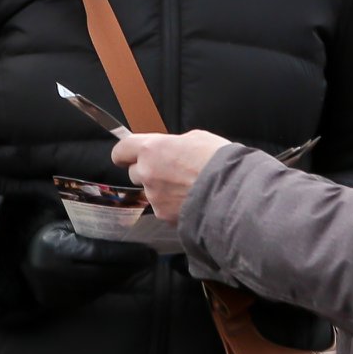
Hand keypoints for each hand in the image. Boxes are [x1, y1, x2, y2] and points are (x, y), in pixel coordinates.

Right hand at [22, 221, 154, 311]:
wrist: (19, 258)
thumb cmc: (48, 234)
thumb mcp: (66, 224)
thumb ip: (92, 228)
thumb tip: (129, 228)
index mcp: (57, 248)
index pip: (99, 253)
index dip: (126, 253)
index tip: (148, 251)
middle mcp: (57, 273)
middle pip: (104, 272)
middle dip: (130, 266)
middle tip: (150, 257)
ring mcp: (59, 291)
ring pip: (101, 286)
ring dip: (123, 275)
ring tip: (139, 264)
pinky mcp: (63, 303)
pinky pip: (93, 294)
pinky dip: (109, 283)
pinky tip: (121, 273)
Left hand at [112, 130, 230, 222]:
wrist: (231, 191)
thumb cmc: (217, 160)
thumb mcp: (197, 138)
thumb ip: (174, 144)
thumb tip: (170, 150)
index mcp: (152, 149)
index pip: (121, 149)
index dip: (125, 152)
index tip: (128, 155)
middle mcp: (147, 173)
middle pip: (135, 172)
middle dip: (148, 171)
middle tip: (170, 170)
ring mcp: (154, 196)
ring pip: (151, 191)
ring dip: (163, 189)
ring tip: (188, 186)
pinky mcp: (163, 215)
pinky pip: (163, 207)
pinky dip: (173, 205)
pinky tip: (192, 200)